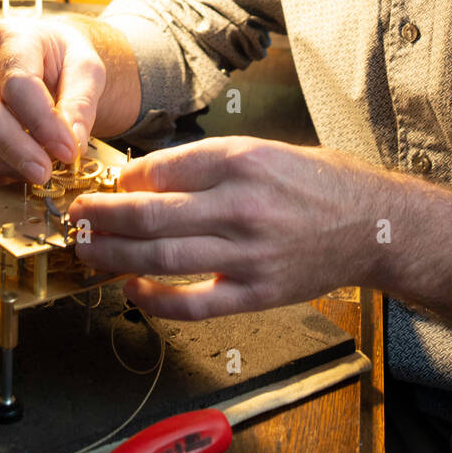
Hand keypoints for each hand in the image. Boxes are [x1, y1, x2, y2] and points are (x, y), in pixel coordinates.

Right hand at [0, 17, 104, 182]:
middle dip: (12, 147)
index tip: (68, 150)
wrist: (50, 62)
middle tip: (44, 173)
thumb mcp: (87, 70)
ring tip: (33, 170)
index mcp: (12, 37)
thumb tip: (73, 144)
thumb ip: (82, 104)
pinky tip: (10, 169)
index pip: (18, 82)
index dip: (42, 122)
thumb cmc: (65, 63)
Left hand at [69, 136, 382, 318]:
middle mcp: (241, 205)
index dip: (123, 179)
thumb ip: (209, 162)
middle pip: (150, 214)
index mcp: (242, 160)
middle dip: (103, 217)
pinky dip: (155, 298)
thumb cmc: (320, 182)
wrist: (374, 224)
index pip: (161, 168)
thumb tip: (148, 175)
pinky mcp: (256, 292)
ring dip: (115, 255)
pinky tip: (132, 288)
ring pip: (162, 257)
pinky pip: (193, 303)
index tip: (107, 184)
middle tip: (77, 217)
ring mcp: (248, 253)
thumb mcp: (266, 149)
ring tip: (90, 250)